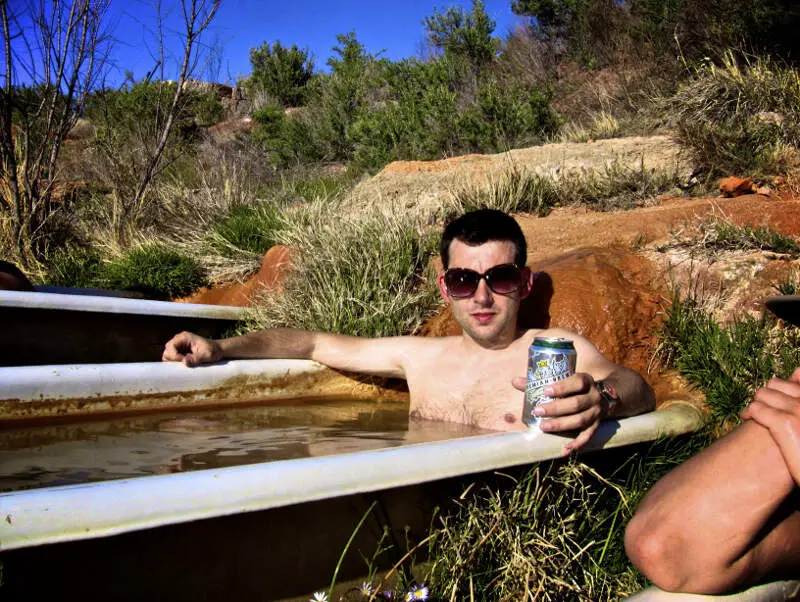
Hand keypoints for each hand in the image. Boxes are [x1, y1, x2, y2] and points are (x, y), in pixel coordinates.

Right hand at [162, 331, 222, 366]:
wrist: (218, 350)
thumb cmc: (214, 351)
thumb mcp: (207, 355)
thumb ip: (196, 358)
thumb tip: (184, 361)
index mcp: (184, 337)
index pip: (171, 346)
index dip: (175, 356)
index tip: (184, 361)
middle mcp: (179, 339)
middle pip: (167, 351)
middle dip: (173, 359)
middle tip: (184, 363)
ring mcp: (178, 345)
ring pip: (167, 355)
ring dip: (173, 362)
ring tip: (185, 363)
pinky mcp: (179, 351)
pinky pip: (172, 358)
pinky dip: (175, 363)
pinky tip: (185, 364)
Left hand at [512, 372, 606, 454]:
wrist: (602, 398)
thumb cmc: (574, 388)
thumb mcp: (564, 381)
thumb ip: (540, 382)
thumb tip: (515, 381)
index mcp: (586, 381)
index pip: (577, 382)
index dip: (562, 387)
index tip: (545, 391)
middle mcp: (594, 397)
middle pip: (576, 403)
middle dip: (556, 408)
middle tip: (537, 411)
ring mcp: (596, 413)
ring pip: (580, 420)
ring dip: (561, 424)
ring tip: (543, 426)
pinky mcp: (596, 427)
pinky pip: (587, 437)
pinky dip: (576, 444)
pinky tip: (564, 449)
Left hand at [740, 367, 799, 484]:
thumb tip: (797, 372)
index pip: (799, 375)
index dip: (783, 386)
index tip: (776, 400)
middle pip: (775, 383)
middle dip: (766, 396)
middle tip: (762, 409)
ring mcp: (799, 409)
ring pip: (763, 393)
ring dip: (756, 403)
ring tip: (753, 415)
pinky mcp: (785, 422)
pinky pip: (756, 408)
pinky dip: (747, 412)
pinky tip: (746, 419)